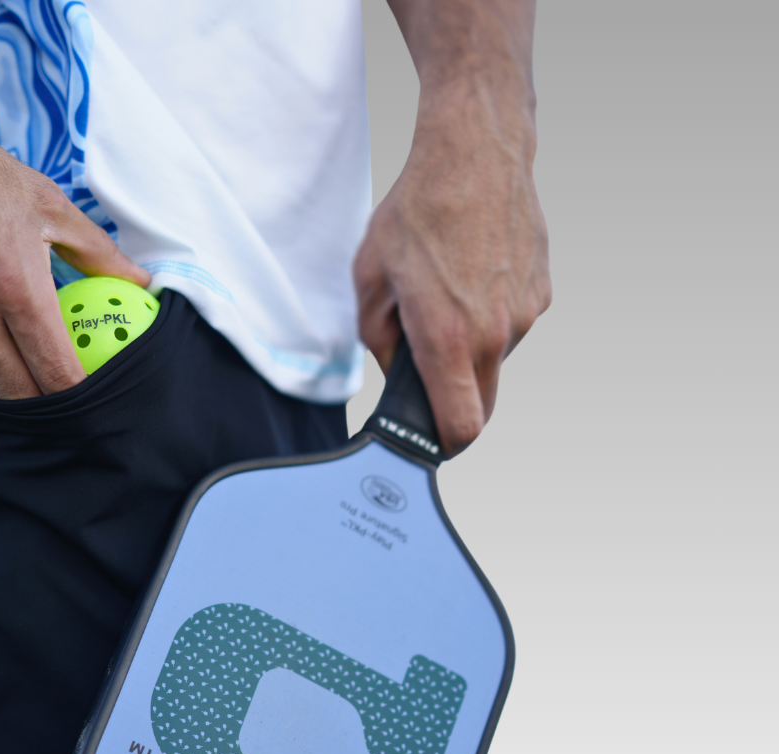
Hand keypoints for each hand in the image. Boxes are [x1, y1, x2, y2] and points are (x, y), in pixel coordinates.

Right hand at [0, 114, 148, 398]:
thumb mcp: (48, 204)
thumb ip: (99, 252)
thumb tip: (140, 281)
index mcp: (17, 287)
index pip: (56, 371)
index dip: (81, 395)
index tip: (100, 397)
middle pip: (22, 394)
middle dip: (53, 406)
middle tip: (77, 403)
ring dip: (18, 396)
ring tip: (44, 389)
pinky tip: (6, 363)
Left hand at [354, 77, 550, 454]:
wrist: (477, 149)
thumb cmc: (418, 210)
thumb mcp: (370, 279)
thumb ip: (378, 339)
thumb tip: (397, 368)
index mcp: (448, 338)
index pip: (462, 427)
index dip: (444, 444)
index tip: (431, 441)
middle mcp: (496, 334)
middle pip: (483, 404)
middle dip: (456, 402)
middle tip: (428, 373)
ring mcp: (526, 314)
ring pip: (496, 361)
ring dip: (471, 350)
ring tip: (446, 297)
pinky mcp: (542, 292)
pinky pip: (512, 326)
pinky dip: (490, 319)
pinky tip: (472, 278)